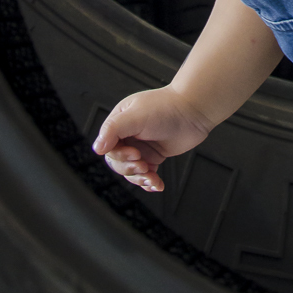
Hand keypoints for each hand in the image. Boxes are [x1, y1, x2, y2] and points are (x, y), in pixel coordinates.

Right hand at [92, 85, 211, 193]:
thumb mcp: (135, 116)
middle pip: (118, 162)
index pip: (108, 147)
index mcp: (119, 122)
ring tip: (152, 178)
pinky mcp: (154, 156)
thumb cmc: (166, 107)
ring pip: (131, 171)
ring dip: (140, 178)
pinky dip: (150, 182)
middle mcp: (128, 135)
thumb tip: (97, 148)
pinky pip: (145, 174)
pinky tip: (156, 185)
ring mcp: (141, 146)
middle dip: (130, 168)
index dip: (120, 155)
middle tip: (144, 165)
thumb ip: (113, 130)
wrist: (194, 110)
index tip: (135, 154)